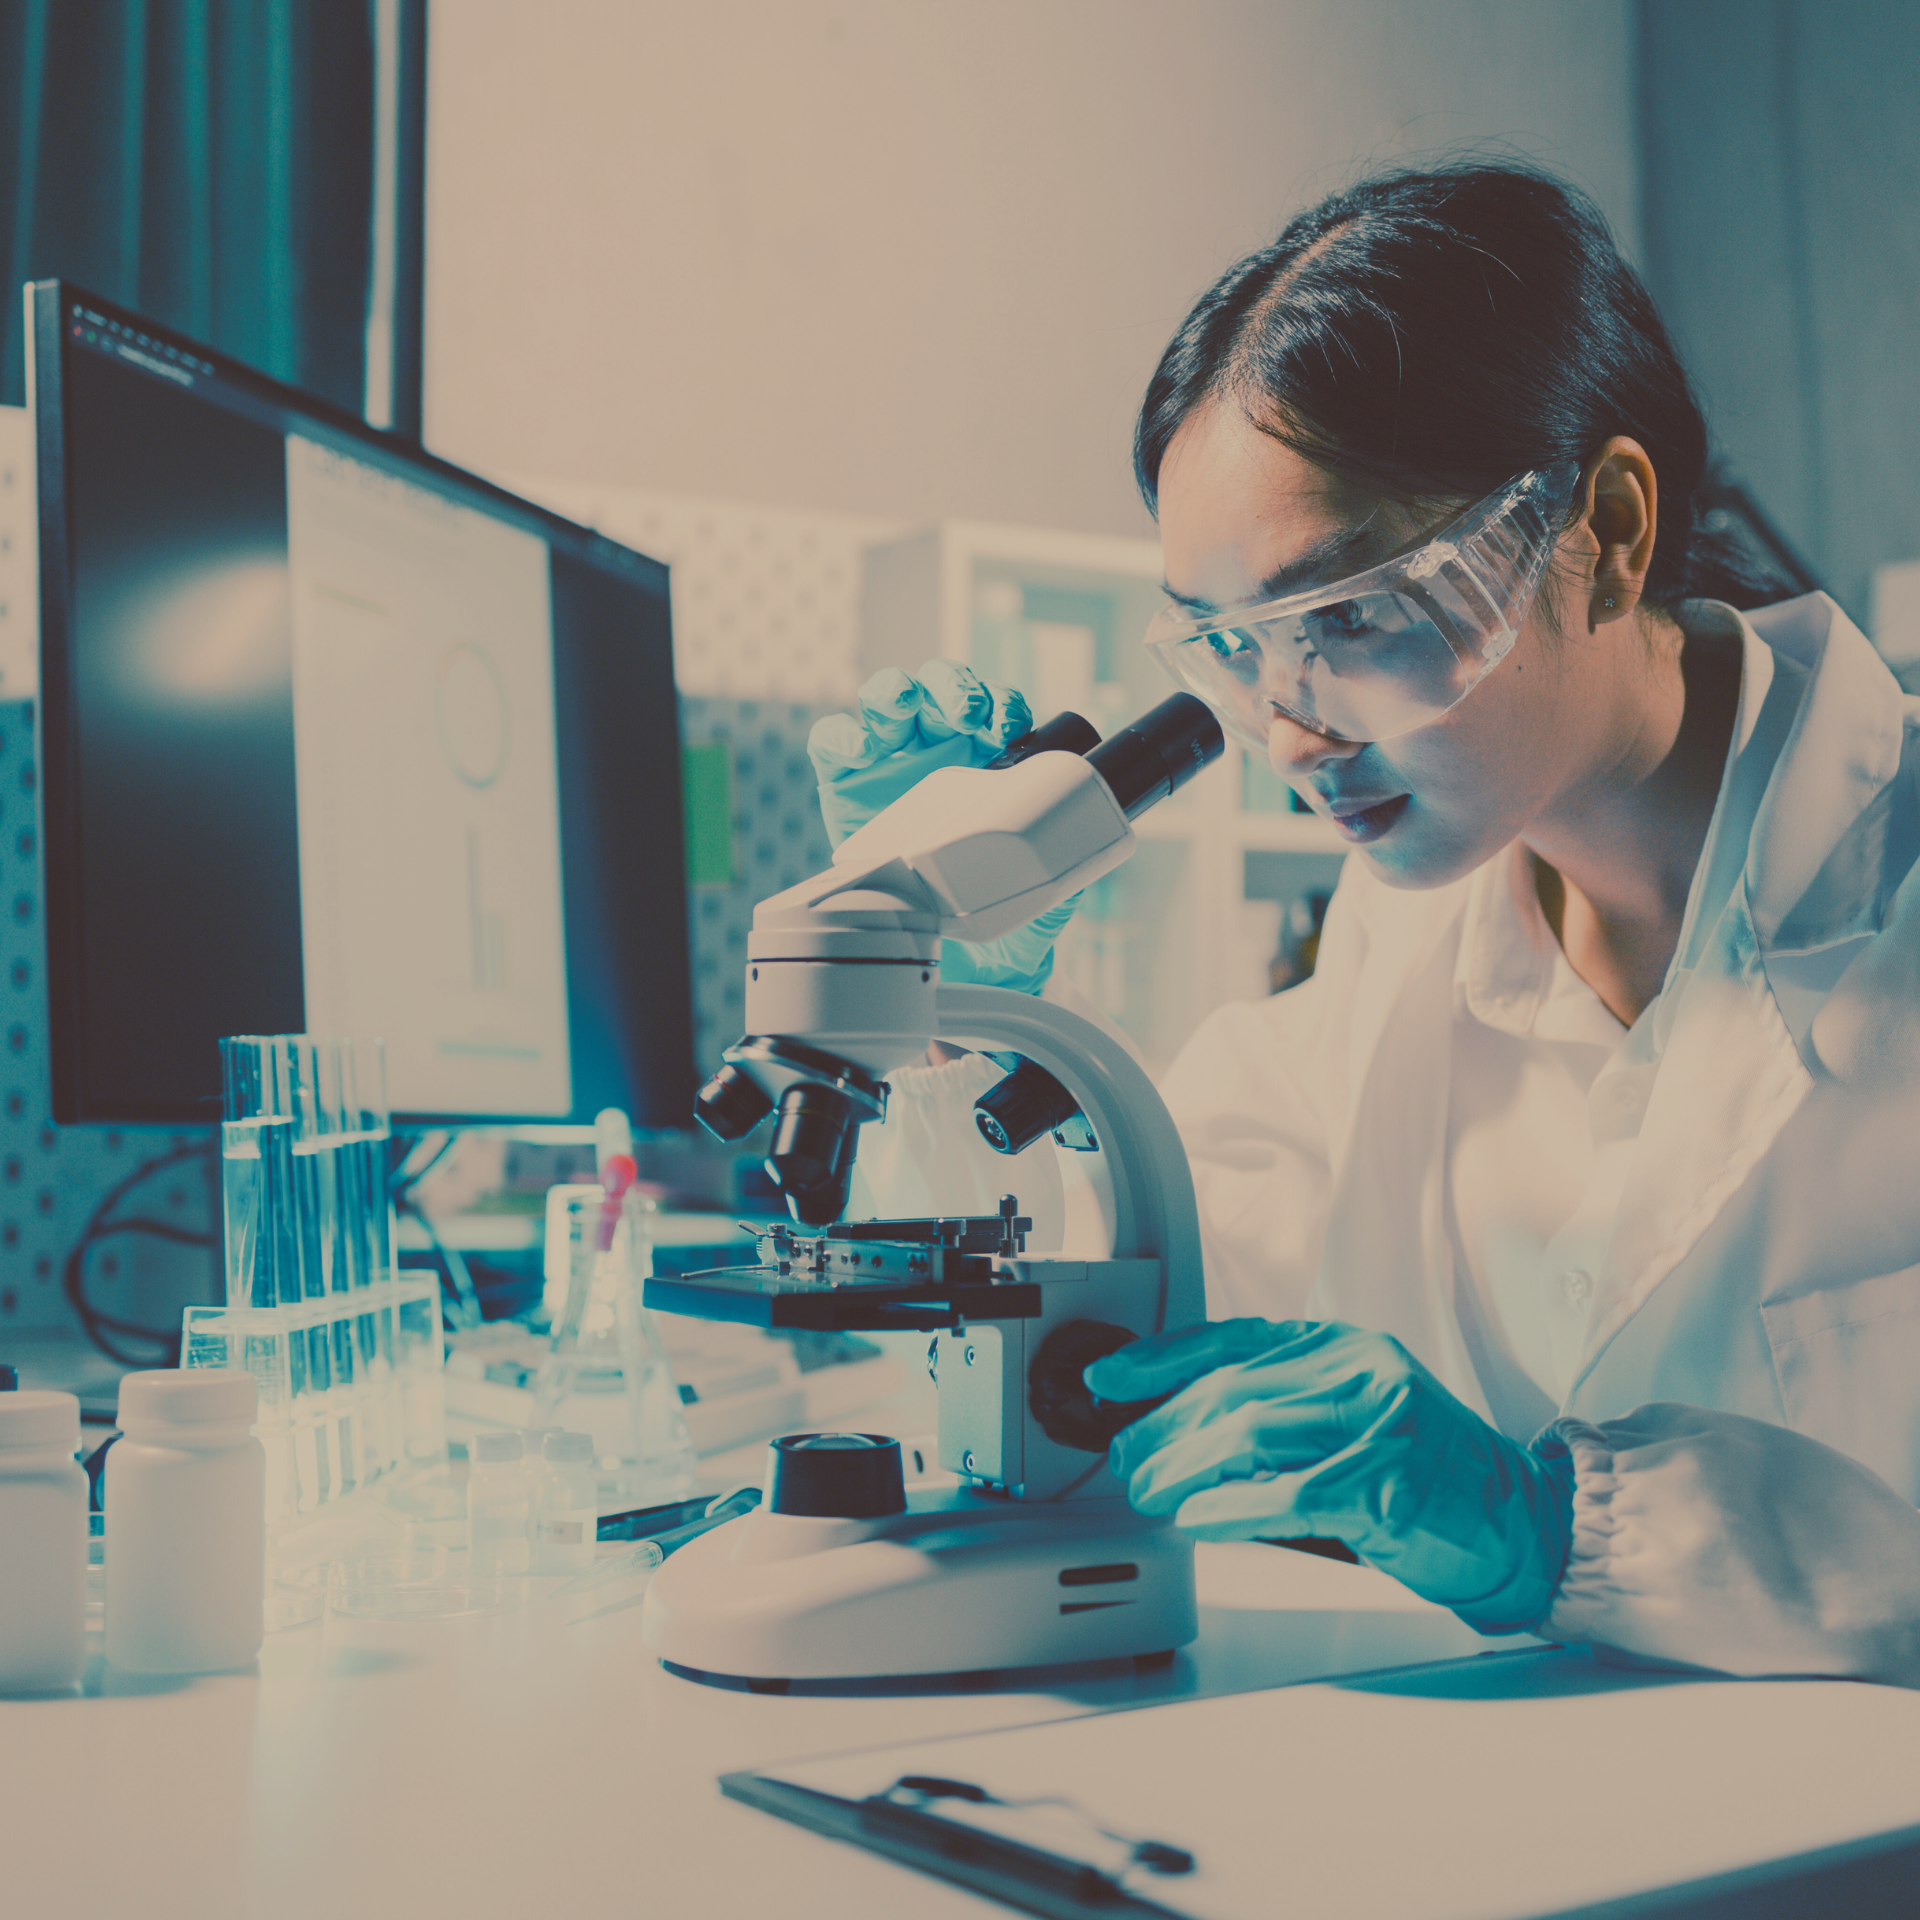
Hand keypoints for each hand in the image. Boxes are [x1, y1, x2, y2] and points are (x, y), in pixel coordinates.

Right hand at [809, 662, 1074, 994]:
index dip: (1002, 704)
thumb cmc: (985, 905)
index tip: (1010, 727)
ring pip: (887, 699)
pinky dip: (842, 737)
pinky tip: (859, 751)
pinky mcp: (844, 781)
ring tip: (905, 707)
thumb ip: (1057, 876)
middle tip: (966, 715)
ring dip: (897, 693)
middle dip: (955, 689)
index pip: (995, 708)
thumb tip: (1074, 862)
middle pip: (942, 688)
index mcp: (986, 756)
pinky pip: (834, 741)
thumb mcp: (1034, 895)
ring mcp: (889, 759)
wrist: (932, 943)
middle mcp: (937, 746)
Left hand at [1084, 1319, 1574, 1633]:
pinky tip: (1197, 1519)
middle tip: (1123, 1460)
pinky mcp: (1389, 1480)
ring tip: (1147, 1492)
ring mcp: (1379, 1421)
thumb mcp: (1348, 1425)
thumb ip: (1279, 1418)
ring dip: (1183, 1468)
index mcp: (1343, 1347)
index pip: (1233, 1339)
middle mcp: (1359, 1369)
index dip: (1160, 1358)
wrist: (1521, 1527)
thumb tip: (1177, 1434)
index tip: (1109, 1377)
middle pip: (1231, 1388)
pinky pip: (1287, 1494)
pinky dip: (1231, 1508)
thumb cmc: (1429, 1482)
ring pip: (1249, 1433)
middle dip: (1161, 1426)